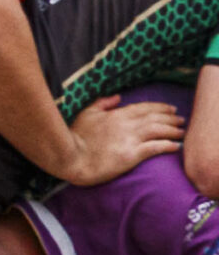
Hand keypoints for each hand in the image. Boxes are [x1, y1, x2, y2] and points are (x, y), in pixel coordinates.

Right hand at [61, 95, 183, 186]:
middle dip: (171, 118)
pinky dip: (167, 145)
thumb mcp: (86, 114)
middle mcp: (127, 125)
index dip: (160, 107)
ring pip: (158, 130)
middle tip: (181, 120)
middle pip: (155, 118)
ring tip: (182, 132)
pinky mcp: (131, 155)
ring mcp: (130, 140)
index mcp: (117, 114)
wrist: (72, 157)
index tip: (171, 109)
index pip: (144, 107)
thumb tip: (117, 97)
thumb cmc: (76, 136)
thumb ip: (102, 103)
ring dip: (173, 130)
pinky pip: (154, 148)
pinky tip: (176, 146)